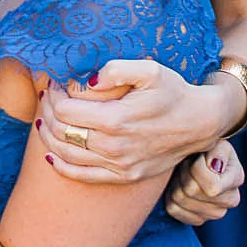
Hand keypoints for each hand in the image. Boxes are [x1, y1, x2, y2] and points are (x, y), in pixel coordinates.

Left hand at [35, 58, 232, 184]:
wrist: (200, 122)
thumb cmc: (173, 92)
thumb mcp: (151, 71)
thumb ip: (117, 69)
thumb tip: (90, 80)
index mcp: (117, 119)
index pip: (65, 111)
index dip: (54, 97)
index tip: (54, 86)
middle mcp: (115, 146)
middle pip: (61, 132)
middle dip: (48, 113)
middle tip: (47, 99)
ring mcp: (120, 165)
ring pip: (67, 155)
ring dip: (49, 137)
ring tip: (45, 120)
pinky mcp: (125, 176)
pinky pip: (83, 176)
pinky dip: (61, 166)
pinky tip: (51, 154)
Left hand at [165, 140, 244, 225]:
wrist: (195, 159)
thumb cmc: (205, 150)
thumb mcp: (215, 142)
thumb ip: (218, 151)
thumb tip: (215, 167)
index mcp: (237, 179)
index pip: (211, 186)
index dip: (196, 168)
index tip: (197, 158)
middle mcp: (230, 200)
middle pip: (192, 192)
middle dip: (184, 175)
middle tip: (187, 166)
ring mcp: (215, 213)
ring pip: (180, 200)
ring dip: (176, 184)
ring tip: (183, 175)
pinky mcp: (198, 219)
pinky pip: (175, 211)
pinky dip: (171, 198)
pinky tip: (179, 188)